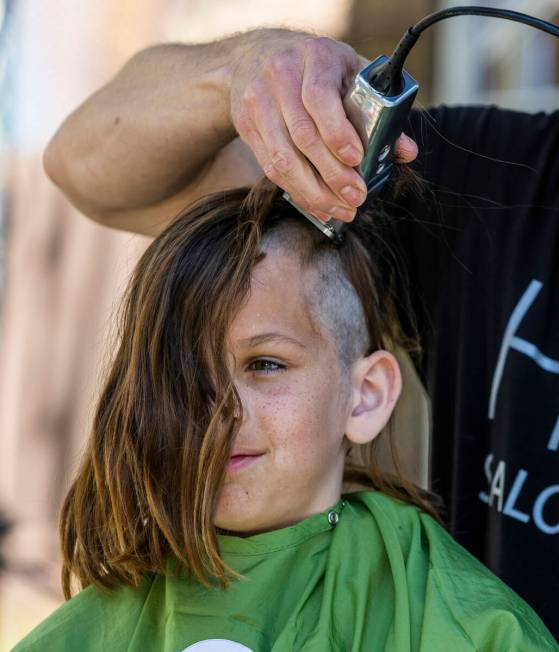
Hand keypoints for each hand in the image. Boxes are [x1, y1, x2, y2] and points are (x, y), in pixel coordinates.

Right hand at [230, 32, 417, 221]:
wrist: (257, 57)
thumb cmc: (317, 69)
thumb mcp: (351, 75)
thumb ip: (379, 112)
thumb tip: (406, 152)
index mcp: (316, 56)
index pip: (320, 97)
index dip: (338, 133)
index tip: (357, 160)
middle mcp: (281, 76)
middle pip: (303, 136)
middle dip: (332, 175)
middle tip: (357, 198)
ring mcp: (259, 103)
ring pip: (284, 159)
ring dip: (314, 192)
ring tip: (341, 210)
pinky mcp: (247, 127)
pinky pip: (271, 168)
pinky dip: (297, 192)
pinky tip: (318, 206)